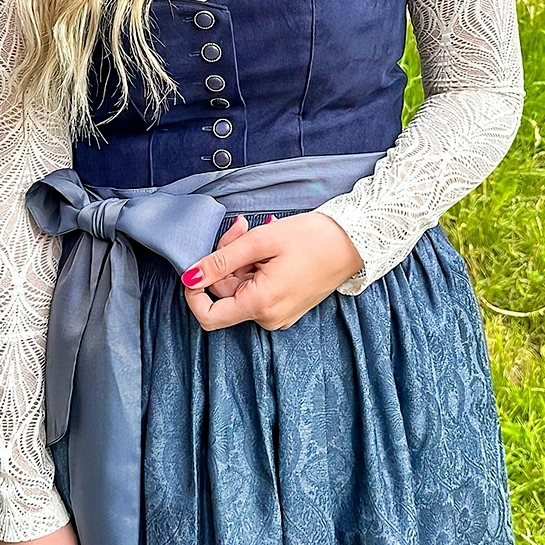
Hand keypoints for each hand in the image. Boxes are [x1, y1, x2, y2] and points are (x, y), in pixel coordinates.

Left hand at [180, 211, 363, 330]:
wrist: (354, 242)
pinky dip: (256, 267)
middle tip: (239, 227)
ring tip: (258, 230)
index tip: (195, 268)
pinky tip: (268, 246)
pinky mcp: (287, 306)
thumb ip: (221, 260)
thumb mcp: (260, 241)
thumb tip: (190, 277)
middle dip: (225, 259)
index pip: (209, 316)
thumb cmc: (313, 239)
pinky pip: (258, 289)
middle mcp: (269, 317)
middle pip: (226, 293)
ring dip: (241, 259)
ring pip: (241, 287)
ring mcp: (279, 314)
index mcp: (261, 304)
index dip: (194, 293)